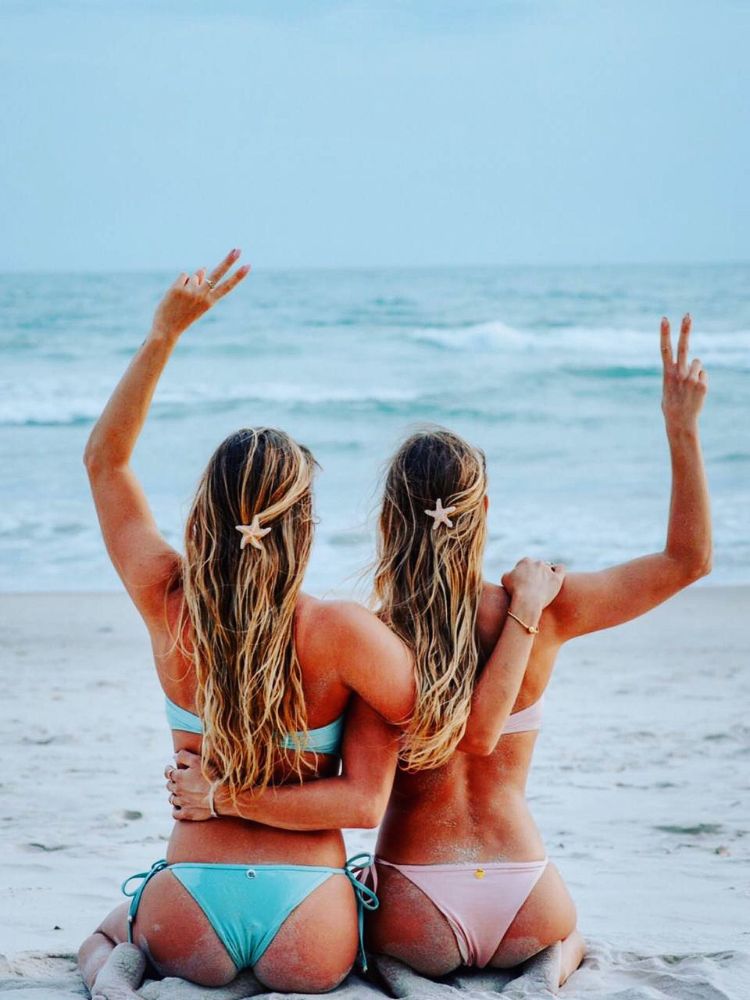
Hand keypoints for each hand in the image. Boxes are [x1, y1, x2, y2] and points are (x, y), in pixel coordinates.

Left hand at [149, 249, 249, 341]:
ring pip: (195, 276)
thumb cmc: (184, 315)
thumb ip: (202, 286)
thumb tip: (203, 267)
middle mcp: (202, 296)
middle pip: (217, 274)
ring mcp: (190, 291)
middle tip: (238, 249)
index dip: (238, 276)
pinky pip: (183, 276)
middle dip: (229, 261)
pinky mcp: (177, 288)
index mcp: (210, 302)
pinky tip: (176, 296)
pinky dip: (180, 283)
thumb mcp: (197, 304)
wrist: (167, 328)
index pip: (227, 286)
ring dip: (190, 283)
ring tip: (183, 299)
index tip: (248, 266)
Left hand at [164, 750, 213, 820]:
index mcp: (179, 777)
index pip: (168, 773)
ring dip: (174, 795)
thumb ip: (183, 756)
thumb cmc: (211, 776)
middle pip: (169, 786)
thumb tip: (174, 756)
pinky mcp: (188, 813)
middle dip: (172, 781)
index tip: (171, 768)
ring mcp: (182, 803)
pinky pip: (175, 814)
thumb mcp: (197, 760)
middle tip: (178, 779)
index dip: (169, 769)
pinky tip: (179, 807)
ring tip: (180, 793)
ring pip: (172, 799)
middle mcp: (178, 791)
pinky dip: (175, 810)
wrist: (222, 795)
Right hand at [501, 558, 565, 620]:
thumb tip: (512, 573)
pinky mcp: (557, 578)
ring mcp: (548, 570)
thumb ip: (509, 573)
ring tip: (543, 584)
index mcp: (525, 561)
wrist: (527, 601)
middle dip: (534, 573)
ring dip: (545, 573)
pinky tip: (555, 576)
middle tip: (532, 585)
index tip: (522, 582)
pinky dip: (558, 570)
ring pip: (549, 567)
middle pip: (537, 566)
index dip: (523, 573)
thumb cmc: (514, 591)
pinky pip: (561, 569)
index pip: (525, 564)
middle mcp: (538, 563)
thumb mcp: (504, 579)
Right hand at [661, 315, 707, 430]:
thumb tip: (691, 366)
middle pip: (683, 346)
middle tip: (688, 315)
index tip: (665, 318)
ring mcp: (691, 378)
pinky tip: (695, 391)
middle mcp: (679, 372)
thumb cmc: (671, 405)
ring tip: (689, 386)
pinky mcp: (702, 384)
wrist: (680, 421)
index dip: (664, 333)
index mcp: (667, 372)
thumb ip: (675, 374)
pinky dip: (701, 380)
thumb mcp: (668, 388)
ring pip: (697, 363)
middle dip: (685, 330)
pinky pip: (703, 374)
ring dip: (695, 371)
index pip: (665, 349)